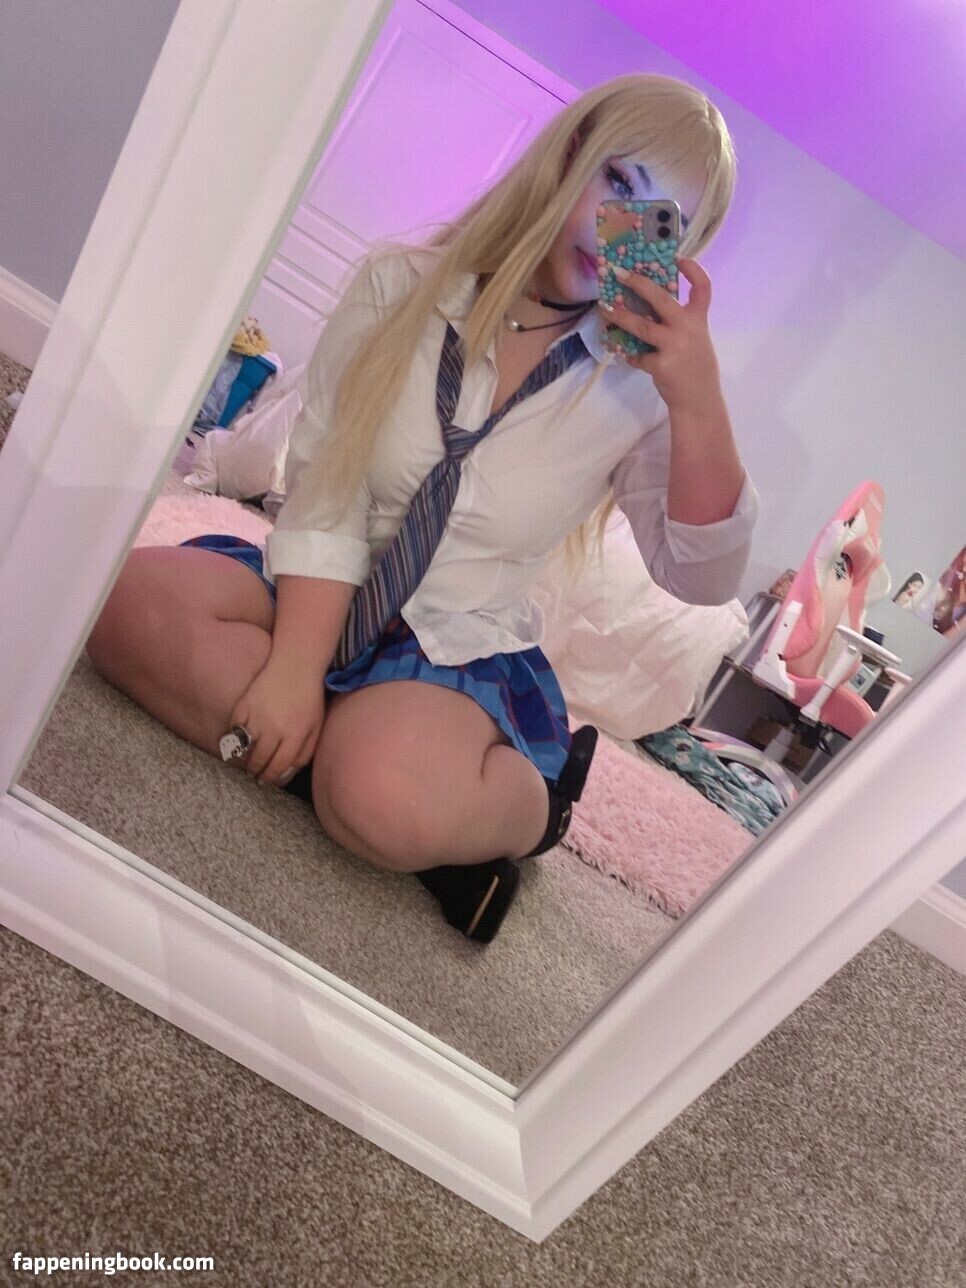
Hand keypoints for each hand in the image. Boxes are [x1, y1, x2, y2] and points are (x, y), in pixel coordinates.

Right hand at [227, 657, 325, 787]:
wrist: (296, 665)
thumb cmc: (309, 698)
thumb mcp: (315, 727)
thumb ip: (304, 753)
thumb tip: (285, 774)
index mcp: (296, 734)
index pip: (277, 767)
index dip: (269, 778)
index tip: (265, 781)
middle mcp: (275, 728)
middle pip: (257, 760)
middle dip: (254, 772)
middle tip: (252, 774)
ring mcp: (257, 715)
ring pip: (243, 748)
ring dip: (241, 758)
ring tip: (243, 761)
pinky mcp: (244, 704)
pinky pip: (233, 729)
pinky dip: (233, 737)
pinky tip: (237, 741)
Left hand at [603, 258, 723, 416]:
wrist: (699, 401)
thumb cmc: (695, 368)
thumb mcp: (695, 340)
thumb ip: (680, 323)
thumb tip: (649, 307)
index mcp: (699, 319)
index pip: (703, 287)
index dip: (693, 270)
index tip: (678, 257)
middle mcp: (688, 328)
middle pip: (660, 298)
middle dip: (638, 283)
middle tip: (619, 273)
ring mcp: (674, 346)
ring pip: (640, 325)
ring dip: (620, 316)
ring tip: (605, 309)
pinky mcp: (660, 364)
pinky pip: (638, 355)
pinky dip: (631, 355)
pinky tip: (628, 356)